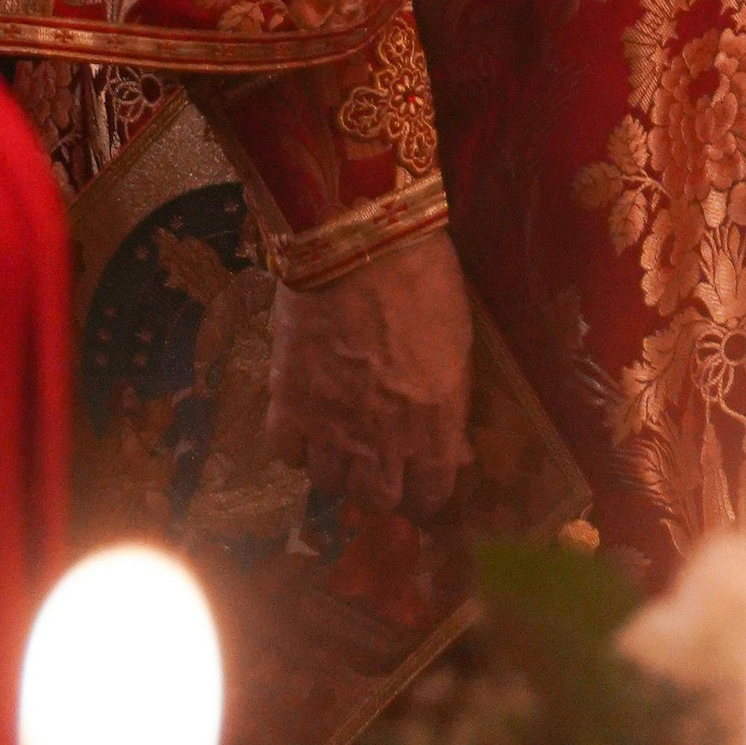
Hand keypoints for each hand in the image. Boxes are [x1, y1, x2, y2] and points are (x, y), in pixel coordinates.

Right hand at [267, 227, 473, 517]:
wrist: (359, 243)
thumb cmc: (424, 281)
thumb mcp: (457, 344)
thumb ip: (451, 406)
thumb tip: (455, 452)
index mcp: (434, 423)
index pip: (431, 494)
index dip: (428, 492)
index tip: (423, 480)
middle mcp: (382, 440)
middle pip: (376, 501)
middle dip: (382, 487)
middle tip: (381, 463)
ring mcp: (331, 427)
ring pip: (328, 484)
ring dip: (338, 467)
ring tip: (343, 438)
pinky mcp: (287, 406)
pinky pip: (287, 453)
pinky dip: (297, 443)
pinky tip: (307, 419)